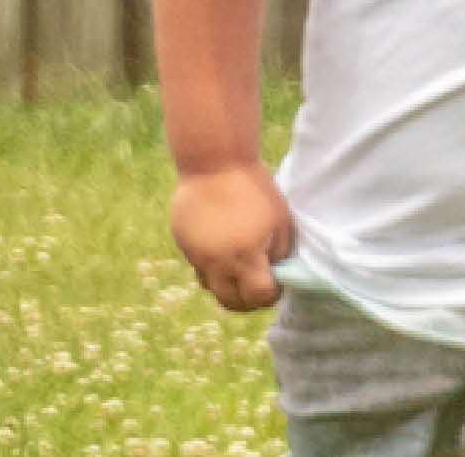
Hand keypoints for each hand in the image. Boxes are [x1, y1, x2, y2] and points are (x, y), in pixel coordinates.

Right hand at [164, 164, 291, 313]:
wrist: (213, 161)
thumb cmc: (255, 189)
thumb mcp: (281, 222)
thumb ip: (281, 255)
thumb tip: (276, 274)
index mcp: (245, 257)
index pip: (259, 298)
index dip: (272, 294)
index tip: (277, 281)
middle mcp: (217, 262)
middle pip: (230, 303)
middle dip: (248, 301)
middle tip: (257, 284)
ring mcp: (195, 255)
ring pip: (210, 287)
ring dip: (226, 284)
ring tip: (237, 265)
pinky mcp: (182, 243)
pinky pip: (197, 265)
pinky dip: (210, 263)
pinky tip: (219, 241)